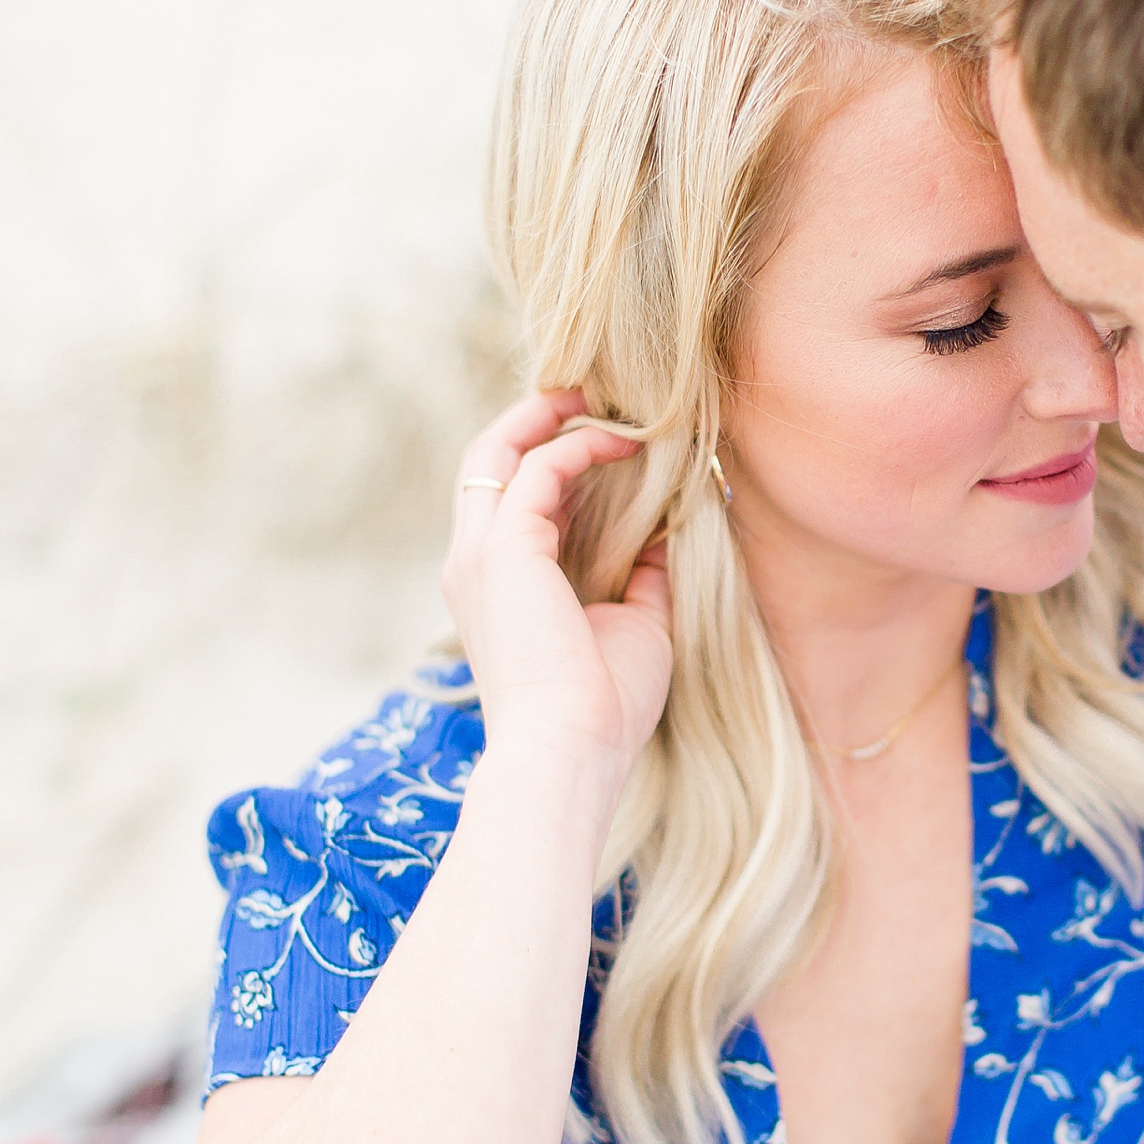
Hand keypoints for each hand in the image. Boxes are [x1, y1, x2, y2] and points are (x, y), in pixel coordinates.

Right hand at [441, 391, 672, 771]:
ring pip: (498, 451)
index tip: (602, 435)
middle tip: (591, 392)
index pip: (506, 499)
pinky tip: (625, 442)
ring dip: (551, 416)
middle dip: (535, 418)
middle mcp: (472, 563)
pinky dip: (580, 446)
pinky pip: (539, 470)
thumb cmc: (603, 706)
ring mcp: (479, 554)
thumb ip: (645, 574)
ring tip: (604, 396)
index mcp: (494, 587)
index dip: (547, 458)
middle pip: (487, 460)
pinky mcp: (503, 549)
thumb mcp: (636, 625)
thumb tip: (671, 529)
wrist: (571, 751)